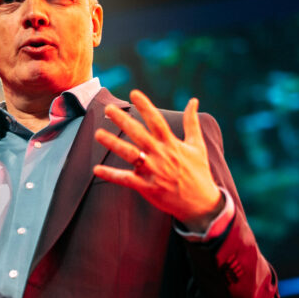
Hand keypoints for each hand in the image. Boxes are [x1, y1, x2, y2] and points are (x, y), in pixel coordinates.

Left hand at [93, 90, 222, 226]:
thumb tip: (193, 100)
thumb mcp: (198, 145)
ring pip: (130, 154)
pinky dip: (111, 175)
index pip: (157, 121)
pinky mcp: (148, 188)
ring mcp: (154, 171)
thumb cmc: (199, 172)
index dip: (145, 106)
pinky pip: (126, 180)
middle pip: (139, 134)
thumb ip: (192, 122)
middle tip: (108, 109)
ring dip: (114, 143)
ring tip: (98, 134)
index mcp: (172, 143)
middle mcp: (162, 155)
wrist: (201, 204)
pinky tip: (96, 169)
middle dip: (123, 121)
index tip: (134, 93)